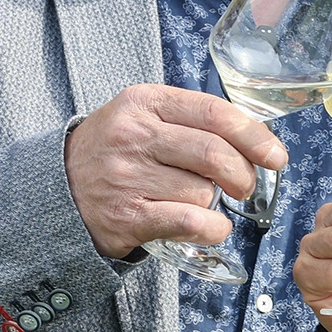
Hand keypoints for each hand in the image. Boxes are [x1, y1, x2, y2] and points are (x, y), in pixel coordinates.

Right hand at [64, 84, 287, 257]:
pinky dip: (211, 228)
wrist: (56, 189)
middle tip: (243, 185)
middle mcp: (134, 136)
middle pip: (214, 154)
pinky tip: (209, 226)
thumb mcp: (143, 116)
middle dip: (242, 174)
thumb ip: (192, 120)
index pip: (214, 112)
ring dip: (214, 203)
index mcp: (145, 102)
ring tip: (198, 202)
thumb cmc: (115, 151)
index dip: (253, 136)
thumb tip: (255, 142)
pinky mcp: (126, 215)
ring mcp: (128, 176)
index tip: (275, 155)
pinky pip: (188, 221)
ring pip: (202, 191)